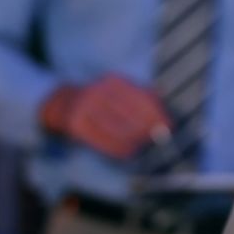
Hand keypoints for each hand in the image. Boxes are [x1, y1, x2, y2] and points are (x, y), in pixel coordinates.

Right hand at [40, 74, 171, 158]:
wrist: (64, 103)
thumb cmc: (102, 100)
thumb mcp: (121, 90)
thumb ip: (143, 95)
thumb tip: (164, 106)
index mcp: (114, 81)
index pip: (141, 98)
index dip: (157, 113)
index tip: (169, 125)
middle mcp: (99, 92)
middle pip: (131, 115)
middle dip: (148, 129)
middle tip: (159, 139)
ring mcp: (86, 108)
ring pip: (118, 130)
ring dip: (135, 141)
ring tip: (144, 145)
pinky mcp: (77, 125)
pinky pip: (103, 141)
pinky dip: (119, 149)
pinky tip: (130, 152)